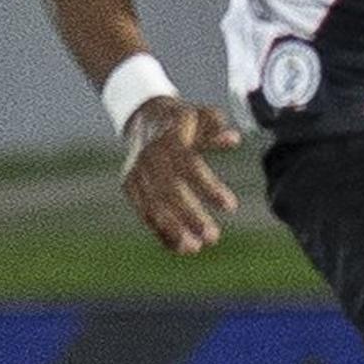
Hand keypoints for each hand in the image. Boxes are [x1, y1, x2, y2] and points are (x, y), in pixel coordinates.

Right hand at [120, 97, 242, 256]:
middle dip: (190, 216)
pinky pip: (144, 212)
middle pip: (170, 191)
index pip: (190, 166)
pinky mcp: (130, 186)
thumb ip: (216, 127)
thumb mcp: (202, 115)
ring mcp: (137, 173)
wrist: (143, 117)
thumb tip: (233, 139)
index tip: (231, 207)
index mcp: (171, 138)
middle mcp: (150, 157)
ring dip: (172, 229)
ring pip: (153, 205)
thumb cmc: (185, 120)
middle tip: (213, 237)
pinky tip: (179, 247)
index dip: (209, 187)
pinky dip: (160, 231)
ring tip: (195, 248)